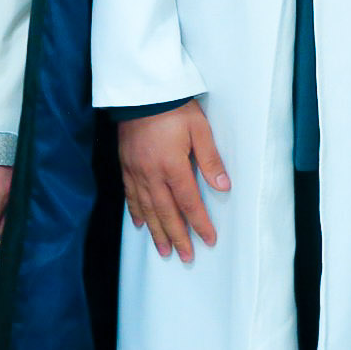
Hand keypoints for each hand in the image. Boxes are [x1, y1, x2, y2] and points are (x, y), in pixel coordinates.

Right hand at [118, 100, 229, 262]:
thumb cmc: (174, 108)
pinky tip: (140, 224)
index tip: (208, 240)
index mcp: (173, 166)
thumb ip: (210, 160)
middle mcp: (152, 174)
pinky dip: (136, 212)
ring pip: (147, 209)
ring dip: (156, 232)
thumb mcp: (199, 129)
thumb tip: (223, 187)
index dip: (199, 224)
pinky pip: (130, 195)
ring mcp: (136, 171)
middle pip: (166, 213)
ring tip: (163, 250)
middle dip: (177, 237)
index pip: (189, 203)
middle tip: (185, 257)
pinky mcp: (126, 165)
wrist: (141, 92)